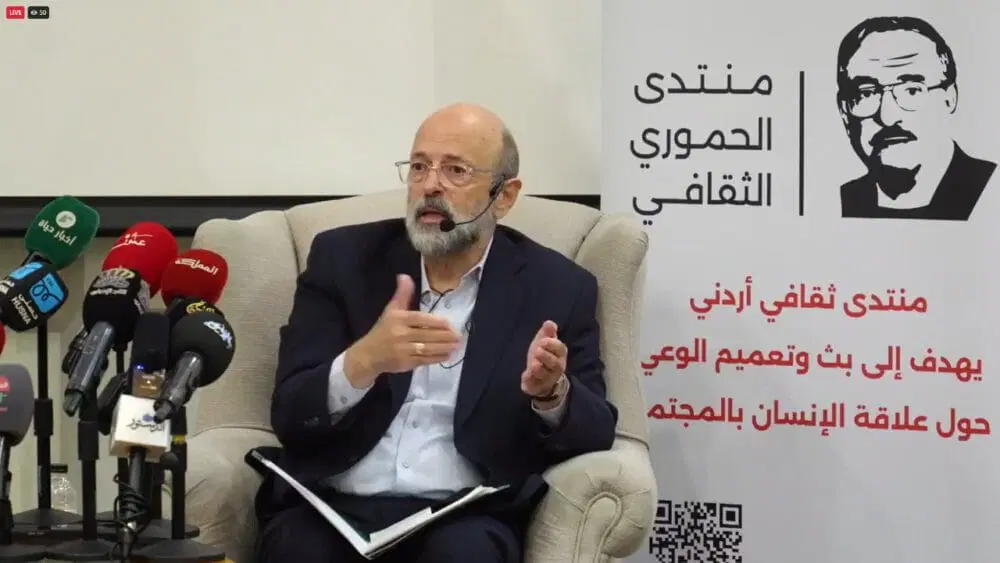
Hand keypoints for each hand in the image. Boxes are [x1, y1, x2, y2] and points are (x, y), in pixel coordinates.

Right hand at [346, 274, 460, 386]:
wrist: (367, 355)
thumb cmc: (383, 330)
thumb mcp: (391, 310)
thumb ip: (402, 294)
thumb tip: (404, 276)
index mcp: (398, 319)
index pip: (420, 319)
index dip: (436, 322)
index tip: (449, 324)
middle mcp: (400, 334)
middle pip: (427, 334)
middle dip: (445, 336)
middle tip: (459, 336)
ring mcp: (403, 350)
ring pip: (428, 348)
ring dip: (444, 347)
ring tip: (457, 345)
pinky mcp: (405, 363)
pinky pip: (424, 360)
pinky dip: (437, 358)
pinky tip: (448, 355)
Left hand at [521, 320, 566, 397]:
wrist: (542, 377)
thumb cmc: (544, 354)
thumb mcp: (545, 341)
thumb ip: (547, 332)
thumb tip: (549, 323)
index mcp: (560, 354)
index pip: (560, 349)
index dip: (552, 345)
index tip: (542, 341)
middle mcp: (556, 368)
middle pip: (554, 363)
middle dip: (546, 357)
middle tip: (537, 351)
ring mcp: (547, 379)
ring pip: (544, 375)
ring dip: (538, 369)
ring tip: (533, 364)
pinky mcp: (537, 387)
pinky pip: (534, 385)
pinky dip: (530, 381)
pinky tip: (525, 375)